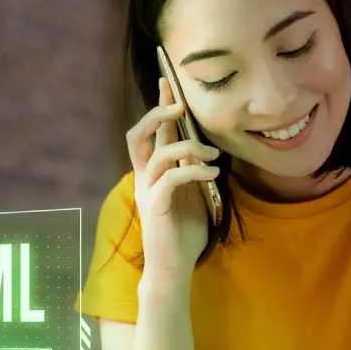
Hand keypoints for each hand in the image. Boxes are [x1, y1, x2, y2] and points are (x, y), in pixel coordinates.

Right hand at [126, 77, 219, 274]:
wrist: (174, 266)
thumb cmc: (184, 232)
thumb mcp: (193, 194)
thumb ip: (192, 169)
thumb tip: (204, 146)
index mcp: (151, 173)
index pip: (152, 133)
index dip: (159, 106)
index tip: (168, 82)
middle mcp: (144, 178)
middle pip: (138, 136)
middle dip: (158, 115)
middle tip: (180, 106)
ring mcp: (147, 191)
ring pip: (158, 154)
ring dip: (188, 146)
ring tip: (212, 154)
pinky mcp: (156, 206)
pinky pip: (172, 178)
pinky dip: (194, 170)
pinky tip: (212, 172)